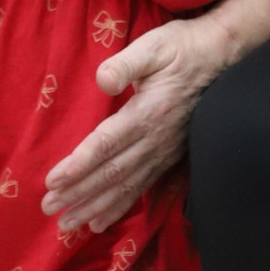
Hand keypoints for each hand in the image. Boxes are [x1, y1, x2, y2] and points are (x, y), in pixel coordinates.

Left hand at [40, 0, 269, 234]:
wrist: (221, 57)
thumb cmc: (182, 48)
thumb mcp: (153, 46)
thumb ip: (126, 64)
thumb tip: (102, 80)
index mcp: (147, 113)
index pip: (106, 145)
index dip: (79, 165)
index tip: (52, 181)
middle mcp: (155, 140)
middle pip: (111, 173)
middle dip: (79, 193)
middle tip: (48, 207)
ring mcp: (163, 152)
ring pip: (125, 187)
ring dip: (94, 207)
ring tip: (68, 224)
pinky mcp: (169, 157)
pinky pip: (141, 188)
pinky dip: (119, 208)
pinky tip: (100, 222)